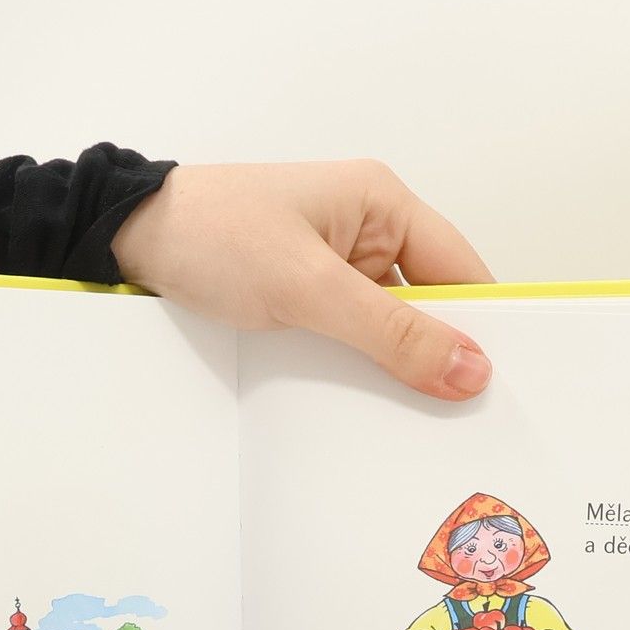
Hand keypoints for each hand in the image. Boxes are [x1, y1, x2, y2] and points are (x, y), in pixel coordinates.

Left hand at [113, 161, 495, 400]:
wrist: (128, 240)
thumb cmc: (212, 235)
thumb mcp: (307, 287)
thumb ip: (390, 331)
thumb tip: (470, 369)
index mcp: (382, 204)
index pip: (462, 271)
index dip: (487, 327)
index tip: (502, 388)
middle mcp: (367, 231)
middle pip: (431, 305)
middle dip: (441, 357)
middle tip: (461, 423)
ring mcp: (335, 267)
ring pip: (389, 330)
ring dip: (395, 371)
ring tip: (414, 426)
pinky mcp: (305, 298)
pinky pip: (350, 341)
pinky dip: (358, 372)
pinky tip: (362, 409)